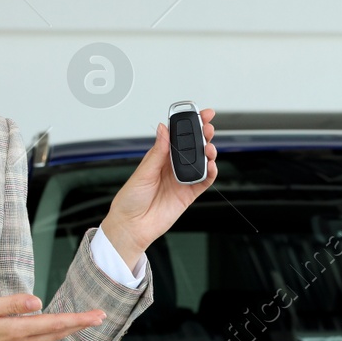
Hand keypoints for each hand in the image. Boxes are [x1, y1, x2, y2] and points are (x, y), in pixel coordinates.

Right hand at [0, 294, 104, 340]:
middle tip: (102, 316)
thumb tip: (38, 302)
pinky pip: (39, 339)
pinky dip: (55, 332)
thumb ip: (11, 303)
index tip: (97, 315)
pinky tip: (61, 327)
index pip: (54, 323)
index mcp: (14, 330)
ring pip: (50, 337)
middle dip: (80, 324)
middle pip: (57, 332)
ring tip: (87, 321)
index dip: (77, 319)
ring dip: (70, 329)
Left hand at [99, 108, 216, 268]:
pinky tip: (211, 166)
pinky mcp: (189, 194)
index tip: (200, 113)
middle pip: (193, 146)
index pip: (178, 136)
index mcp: (160, 157)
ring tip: (209, 149)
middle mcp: (172, 167)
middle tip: (208, 128)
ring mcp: (182, 180)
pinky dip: (211, 173)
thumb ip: (158, 151)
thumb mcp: (143, 171)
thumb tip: (163, 128)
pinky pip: (205, 181)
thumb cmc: (130, 200)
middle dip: (203, 135)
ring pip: (202, 161)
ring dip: (209, 153)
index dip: (190, 124)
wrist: (132, 226)